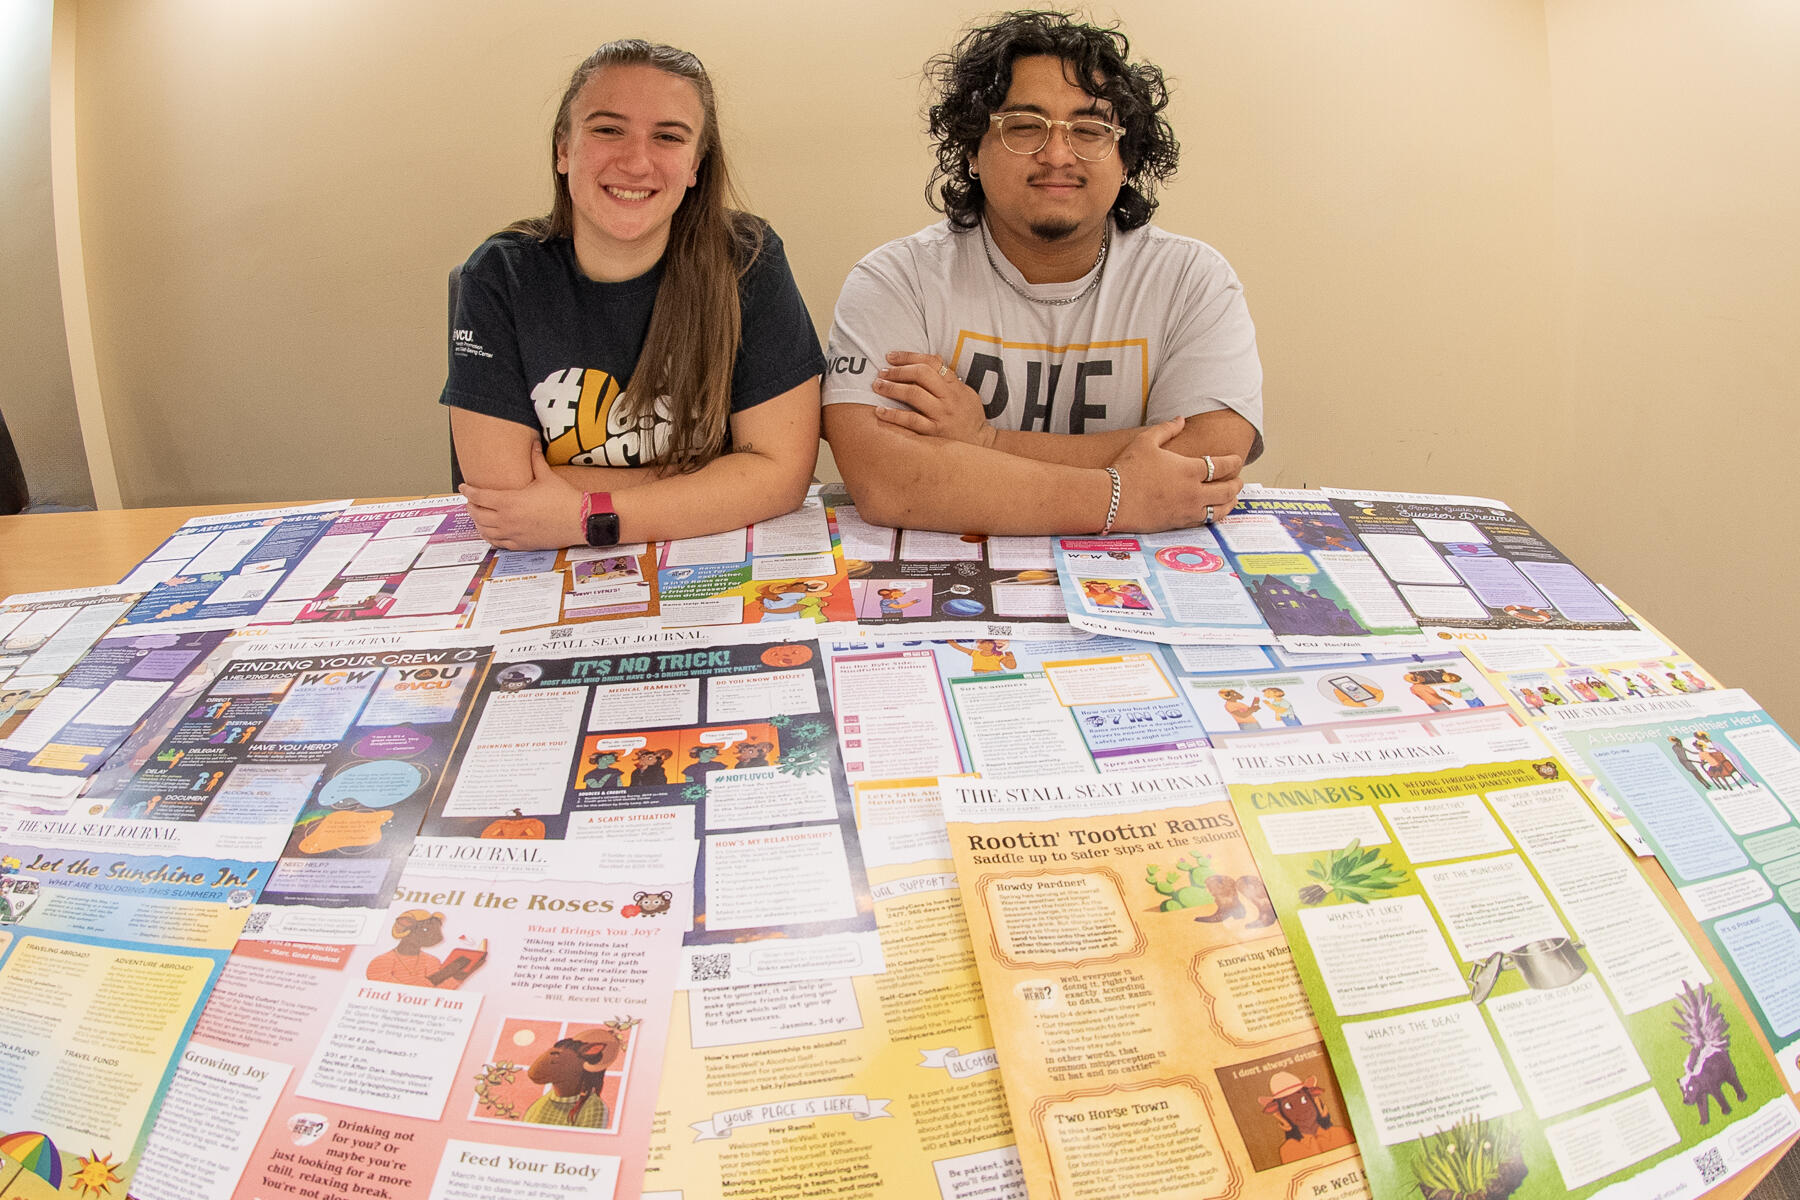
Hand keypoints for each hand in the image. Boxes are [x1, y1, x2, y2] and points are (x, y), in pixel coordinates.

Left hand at [459, 452, 583, 549]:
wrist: (580, 521)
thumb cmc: (564, 500)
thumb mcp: (547, 477)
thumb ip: (535, 460)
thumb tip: (533, 443)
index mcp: (509, 502)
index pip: (479, 497)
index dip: (468, 491)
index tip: (463, 487)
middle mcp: (507, 520)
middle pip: (477, 514)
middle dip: (470, 506)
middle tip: (469, 501)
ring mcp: (513, 534)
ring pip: (484, 530)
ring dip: (477, 522)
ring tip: (477, 516)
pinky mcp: (521, 545)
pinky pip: (497, 543)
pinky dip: (489, 537)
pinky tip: (489, 532)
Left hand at [870, 351, 996, 446]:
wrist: (981, 444)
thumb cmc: (969, 417)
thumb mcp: (965, 392)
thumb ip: (948, 378)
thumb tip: (932, 359)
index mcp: (955, 386)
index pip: (931, 363)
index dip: (909, 356)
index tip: (891, 356)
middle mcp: (949, 398)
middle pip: (921, 375)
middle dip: (898, 371)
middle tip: (881, 372)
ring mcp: (942, 415)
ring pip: (914, 395)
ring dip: (892, 388)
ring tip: (877, 386)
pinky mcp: (935, 433)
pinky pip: (912, 421)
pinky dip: (894, 415)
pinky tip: (880, 411)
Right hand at [1108, 418, 1245, 531]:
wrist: (1112, 500)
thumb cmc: (1127, 469)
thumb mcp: (1145, 441)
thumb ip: (1167, 429)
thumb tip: (1181, 419)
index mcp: (1189, 469)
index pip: (1223, 466)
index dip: (1234, 462)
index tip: (1238, 460)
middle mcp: (1193, 491)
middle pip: (1227, 490)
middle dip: (1237, 484)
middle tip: (1239, 481)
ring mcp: (1187, 510)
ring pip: (1220, 509)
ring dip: (1230, 503)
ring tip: (1232, 499)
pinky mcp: (1178, 523)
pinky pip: (1204, 521)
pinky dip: (1214, 515)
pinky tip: (1213, 512)